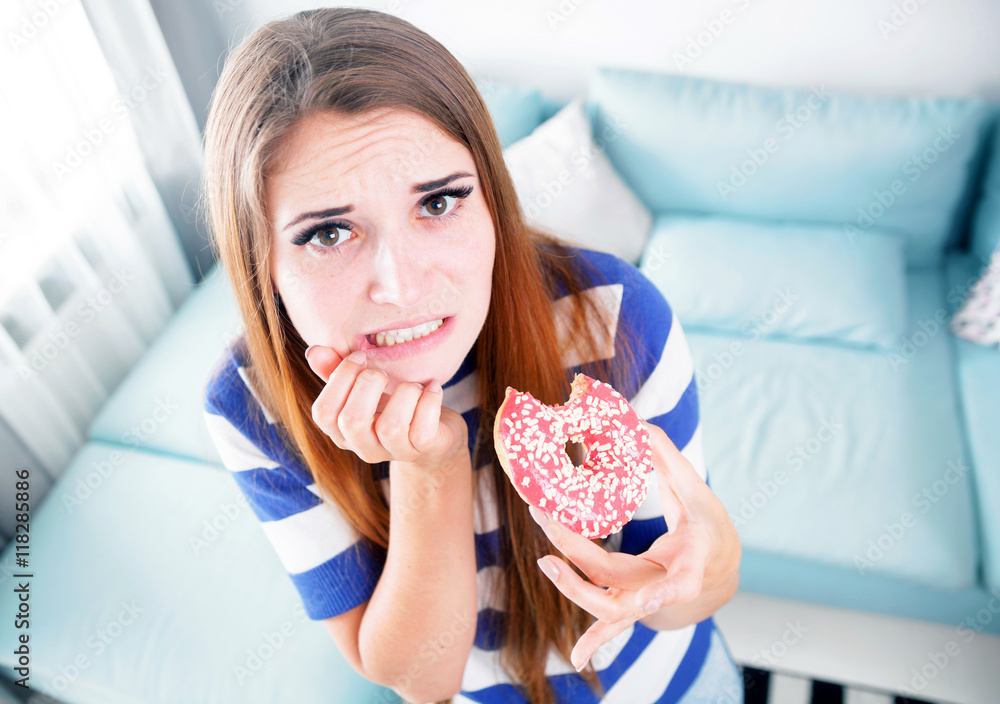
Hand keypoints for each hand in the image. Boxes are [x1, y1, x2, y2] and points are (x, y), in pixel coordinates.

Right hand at [304, 345, 467, 467]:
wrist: (436, 435)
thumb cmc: (393, 406)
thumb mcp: (364, 388)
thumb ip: (336, 371)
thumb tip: (313, 351)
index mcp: (342, 432)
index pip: (323, 412)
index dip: (339, 378)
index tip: (360, 356)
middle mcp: (364, 447)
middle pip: (352, 421)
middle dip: (368, 384)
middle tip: (383, 373)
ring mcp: (395, 452)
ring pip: (391, 427)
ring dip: (404, 393)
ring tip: (412, 386)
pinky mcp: (424, 449)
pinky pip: (423, 429)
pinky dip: (429, 400)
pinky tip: (432, 388)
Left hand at [529, 420, 740, 671]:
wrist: (719, 567)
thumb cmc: (709, 526)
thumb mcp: (698, 493)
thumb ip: (670, 460)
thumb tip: (639, 424)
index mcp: (689, 562)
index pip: (679, 582)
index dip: (665, 593)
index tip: (648, 600)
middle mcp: (664, 588)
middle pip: (618, 581)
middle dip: (579, 554)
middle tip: (548, 521)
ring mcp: (645, 599)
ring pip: (607, 607)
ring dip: (572, 589)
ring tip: (545, 560)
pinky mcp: (631, 602)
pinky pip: (609, 624)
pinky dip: (595, 642)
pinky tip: (576, 660)